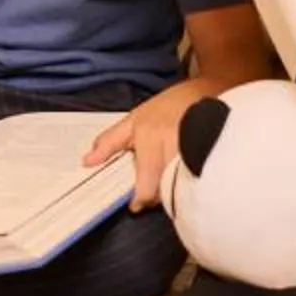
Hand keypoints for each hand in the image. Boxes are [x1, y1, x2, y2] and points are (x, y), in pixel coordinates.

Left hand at [84, 80, 216, 214]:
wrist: (207, 93)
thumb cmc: (169, 106)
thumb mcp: (133, 119)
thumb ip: (109, 142)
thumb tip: (88, 161)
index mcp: (151, 138)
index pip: (147, 184)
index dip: (140, 199)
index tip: (135, 203)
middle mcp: (174, 147)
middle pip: (163, 191)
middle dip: (154, 196)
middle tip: (148, 190)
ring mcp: (194, 153)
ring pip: (179, 189)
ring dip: (169, 190)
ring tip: (163, 181)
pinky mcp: (208, 158)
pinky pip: (193, 182)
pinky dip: (183, 185)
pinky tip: (179, 177)